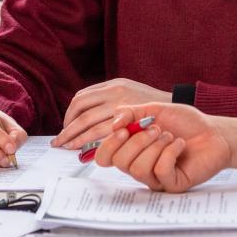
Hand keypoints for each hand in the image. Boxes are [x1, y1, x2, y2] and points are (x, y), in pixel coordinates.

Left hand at [51, 78, 170, 149]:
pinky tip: (87, 150)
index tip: (66, 126)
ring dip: (77, 138)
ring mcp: (123, 107)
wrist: (178, 106)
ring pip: (91, 125)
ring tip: (68, 147)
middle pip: (82, 112)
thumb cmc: (152, 103)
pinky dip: (93, 143)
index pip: (81, 98)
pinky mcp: (130, 122)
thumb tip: (82, 113)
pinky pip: (105, 134)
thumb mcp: (129, 90)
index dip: (70, 114)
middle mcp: (116, 93)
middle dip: (68, 129)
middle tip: (59, 142)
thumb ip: (108, 98)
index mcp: (113, 85)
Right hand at [93, 103, 236, 192]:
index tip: (123, 128)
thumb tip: (114, 122)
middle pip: (120, 163)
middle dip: (137, 141)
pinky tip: (179, 145)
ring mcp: (156, 177)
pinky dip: (170, 153)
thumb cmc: (186, 123)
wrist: (214, 132)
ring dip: (155, 147)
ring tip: (170, 136)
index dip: (109, 144)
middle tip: (156, 129)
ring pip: (138, 169)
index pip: (105, 157)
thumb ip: (132, 113)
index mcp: (132, 149)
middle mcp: (140, 165)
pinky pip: (160, 172)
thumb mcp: (156, 110)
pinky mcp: (172, 184)